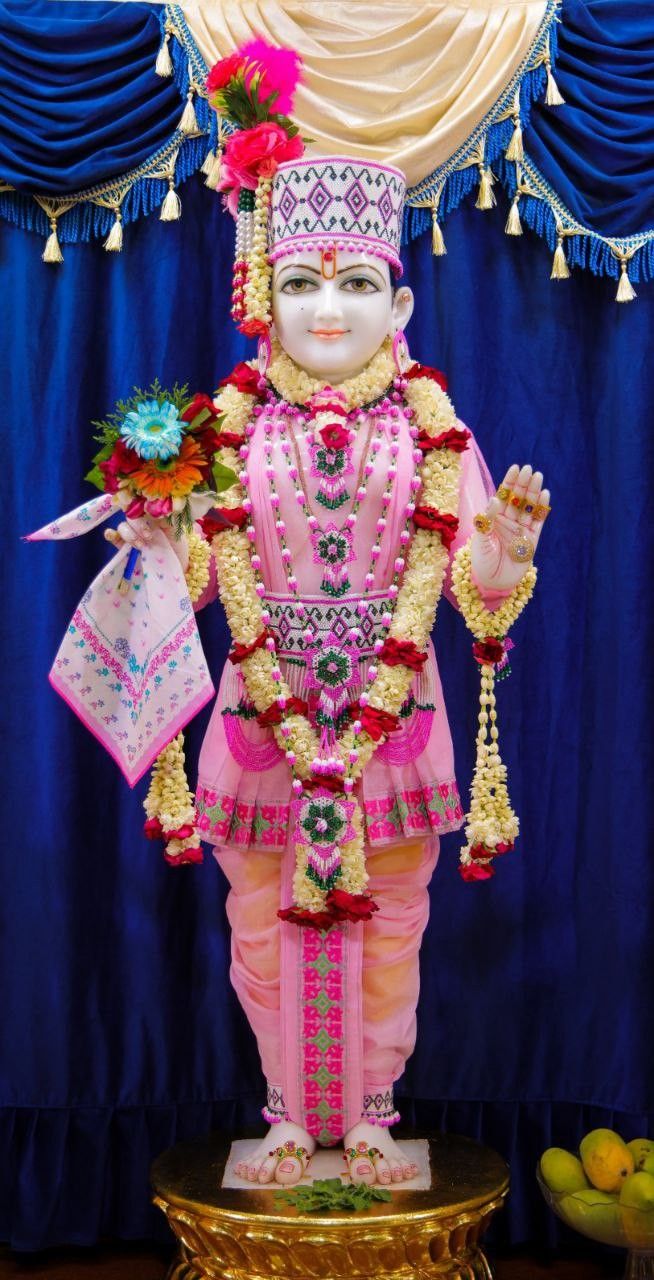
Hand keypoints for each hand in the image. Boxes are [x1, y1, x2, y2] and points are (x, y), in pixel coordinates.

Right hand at [104, 514, 188, 571]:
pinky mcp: (125, 547)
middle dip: (138, 526)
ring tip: (141, 546)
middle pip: (131, 516)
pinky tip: (110, 534)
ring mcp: (132, 534)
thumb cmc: (177, 546)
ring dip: (129, 535)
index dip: (141, 507)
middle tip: (149, 537)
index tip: (150, 515)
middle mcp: (140, 522)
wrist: (176, 566)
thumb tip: (160, 509)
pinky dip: (110, 534)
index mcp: (152, 515)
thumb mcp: (176, 531)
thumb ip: (167, 519)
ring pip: (122, 527)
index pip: (140, 504)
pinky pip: (114, 537)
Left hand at [470, 463, 549, 593]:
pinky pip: (538, 521)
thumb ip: (487, 519)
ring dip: (534, 492)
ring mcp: (521, 530)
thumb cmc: (481, 561)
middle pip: (518, 498)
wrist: (492, 582)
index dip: (509, 482)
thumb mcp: (480, 539)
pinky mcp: (532, 540)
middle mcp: (509, 521)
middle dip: (523, 483)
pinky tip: (545, 495)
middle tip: (529, 469)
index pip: (503, 496)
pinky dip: (542, 509)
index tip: (515, 468)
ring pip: (529, 507)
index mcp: (494, 518)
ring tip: (538, 477)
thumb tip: (496, 498)